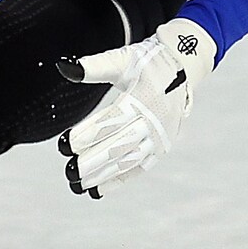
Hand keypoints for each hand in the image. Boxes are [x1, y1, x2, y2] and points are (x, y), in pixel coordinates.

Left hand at [55, 17, 214, 196]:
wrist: (183, 67)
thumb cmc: (148, 62)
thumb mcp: (122, 58)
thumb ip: (93, 66)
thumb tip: (64, 67)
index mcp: (145, 97)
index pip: (112, 120)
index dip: (88, 134)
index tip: (64, 144)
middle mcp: (156, 120)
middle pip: (120, 145)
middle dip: (93, 160)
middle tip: (69, 170)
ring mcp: (161, 136)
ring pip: (129, 160)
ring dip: (103, 174)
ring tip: (77, 184)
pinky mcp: (163, 147)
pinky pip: (140, 167)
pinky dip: (119, 180)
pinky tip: (97, 189)